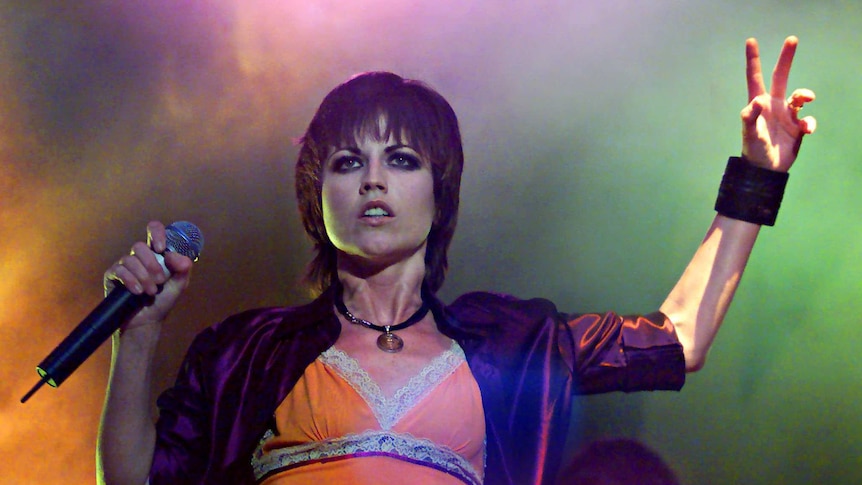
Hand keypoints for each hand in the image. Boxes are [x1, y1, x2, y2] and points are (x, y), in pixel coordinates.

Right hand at [103, 221, 193, 333]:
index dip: (156, 234)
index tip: (161, 248)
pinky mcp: (112, 276)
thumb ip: (183, 269)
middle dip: (152, 265)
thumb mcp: (179, 284)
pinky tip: (137, 292)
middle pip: (140, 246)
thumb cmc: (163, 300)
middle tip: (160, 280)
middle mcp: (139, 257)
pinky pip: (118, 270)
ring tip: (151, 292)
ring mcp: (124, 265)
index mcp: (156, 254)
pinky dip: (130, 280)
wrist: (147, 321)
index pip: (153, 231)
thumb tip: (174, 255)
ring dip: (143, 276)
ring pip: (130, 259)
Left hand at [741, 35, 816, 170]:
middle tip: (792, 39)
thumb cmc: (753, 150)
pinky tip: (807, 130)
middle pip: (781, 77)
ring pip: (800, 96)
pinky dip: (810, 122)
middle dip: (786, 59)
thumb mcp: (749, 134)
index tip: (751, 41)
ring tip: (808, 99)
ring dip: (805, 94)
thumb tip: (757, 100)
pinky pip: (808, 119)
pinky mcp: (798, 127)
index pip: (755, 77)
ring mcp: (787, 115)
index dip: (754, 60)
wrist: (766, 170)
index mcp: (759, 103)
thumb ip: (750, 117)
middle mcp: (773, 105)